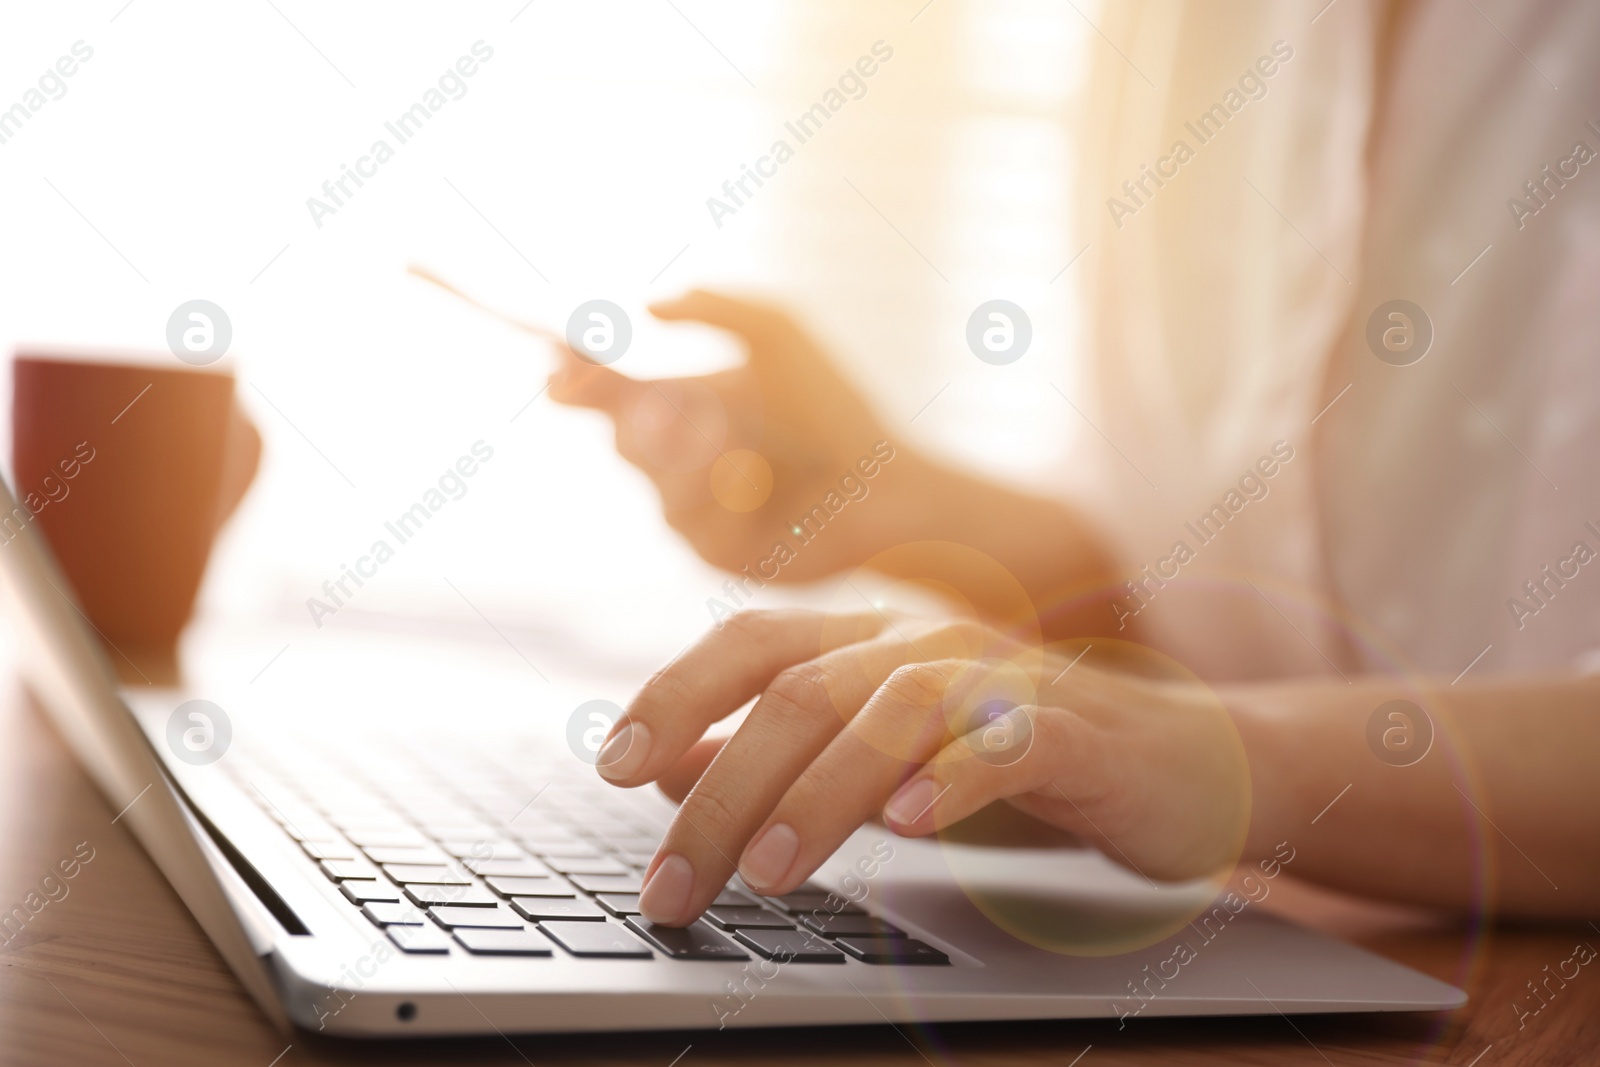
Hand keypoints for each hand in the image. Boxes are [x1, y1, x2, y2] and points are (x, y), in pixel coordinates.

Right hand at [547, 290, 908, 580]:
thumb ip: (721, 307)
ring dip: (700, 458)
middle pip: (626, 439)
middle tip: (663, 403)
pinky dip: (729, 497)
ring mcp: (693, 511)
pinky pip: (696, 525)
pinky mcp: (716, 553)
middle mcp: (678, 460)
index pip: (608, 391)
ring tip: (744, 444)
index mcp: (682, 404)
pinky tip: (765, 488)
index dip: (575, 376)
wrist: (883, 484)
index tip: (562, 360)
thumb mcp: (781, 338)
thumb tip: (650, 306)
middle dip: (649, 420)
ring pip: (661, 485)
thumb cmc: (835, 409)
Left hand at [596, 609, 1252, 925]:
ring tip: (764, 872)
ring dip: (817, 794)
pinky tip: (910, 828)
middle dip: (720, 790)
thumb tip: (662, 765)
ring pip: (889, 713)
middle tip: (671, 884)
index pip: (752, 644)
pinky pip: (1005, 746)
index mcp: (871, 643)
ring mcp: (1001, 681)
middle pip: (801, 691)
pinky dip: (952, 783)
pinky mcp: (1073, 732)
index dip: (676, 692)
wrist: (1180, 761)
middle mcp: (925, 644)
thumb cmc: (1014, 759)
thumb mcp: (878, 753)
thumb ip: (777, 752)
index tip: (611, 762)